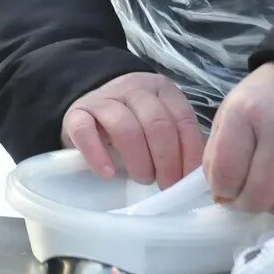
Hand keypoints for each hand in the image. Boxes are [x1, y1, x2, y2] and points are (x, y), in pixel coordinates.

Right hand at [61, 72, 203, 187]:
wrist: (90, 110)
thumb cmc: (133, 125)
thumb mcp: (159, 127)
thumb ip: (177, 142)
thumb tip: (196, 177)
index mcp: (162, 90)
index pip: (183, 119)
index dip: (188, 153)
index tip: (187, 181)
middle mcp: (134, 88)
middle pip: (157, 123)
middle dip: (166, 160)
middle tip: (165, 184)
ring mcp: (103, 98)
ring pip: (125, 128)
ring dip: (139, 160)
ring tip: (143, 178)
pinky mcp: (76, 113)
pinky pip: (85, 132)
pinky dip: (97, 155)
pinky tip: (107, 173)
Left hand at [201, 61, 273, 215]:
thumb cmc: (260, 100)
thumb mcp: (227, 115)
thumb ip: (217, 156)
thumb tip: (221, 197)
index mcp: (245, 112)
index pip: (227, 172)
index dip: (222, 190)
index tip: (225, 189)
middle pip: (259, 194)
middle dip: (246, 205)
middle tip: (244, 198)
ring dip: (273, 206)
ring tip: (267, 191)